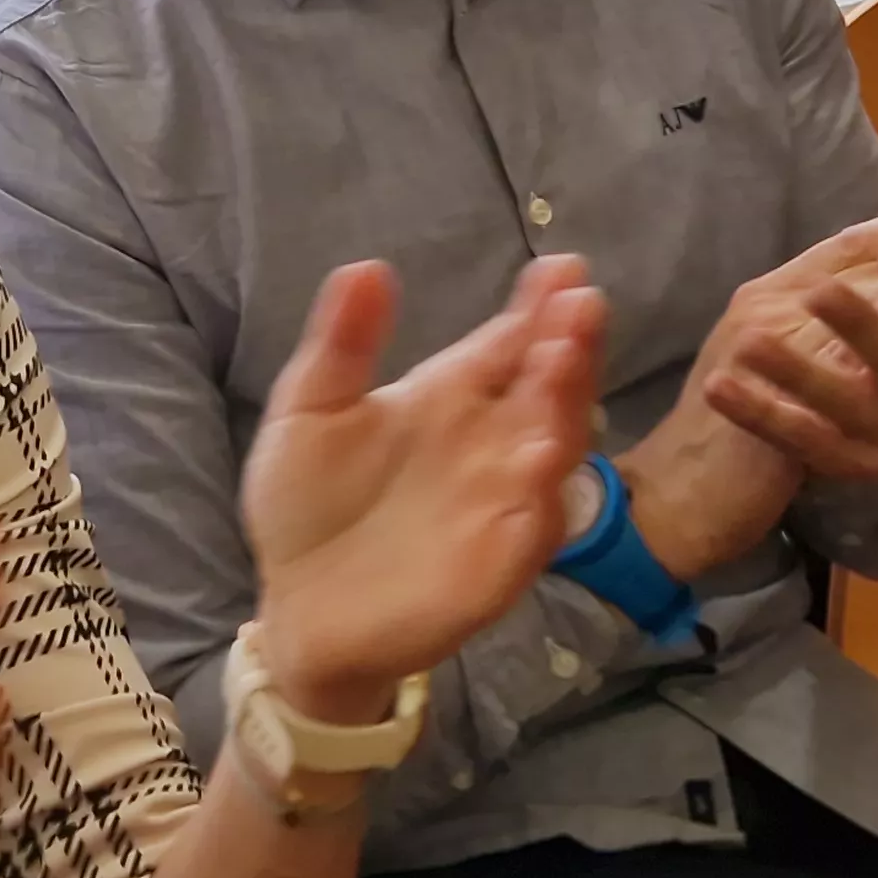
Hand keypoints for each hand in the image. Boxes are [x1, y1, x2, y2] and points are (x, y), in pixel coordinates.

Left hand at [239, 257, 604, 723]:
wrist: (298, 611)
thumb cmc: (308, 505)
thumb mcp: (309, 412)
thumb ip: (342, 344)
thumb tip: (367, 266)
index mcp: (450, 396)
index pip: (507, 342)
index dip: (537, 306)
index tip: (559, 266)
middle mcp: (490, 441)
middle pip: (547, 384)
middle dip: (568, 343)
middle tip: (579, 301)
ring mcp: (501, 499)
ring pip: (553, 444)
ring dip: (566, 402)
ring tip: (565, 357)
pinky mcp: (499, 559)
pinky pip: (536, 521)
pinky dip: (544, 488)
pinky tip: (540, 453)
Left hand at [691, 94, 877, 482]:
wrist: (778, 419)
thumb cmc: (840, 323)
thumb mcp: (873, 253)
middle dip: (868, 326)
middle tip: (823, 291)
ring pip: (852, 407)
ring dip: (803, 371)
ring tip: (753, 333)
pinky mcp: (839, 472)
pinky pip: (803, 446)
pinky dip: (765, 414)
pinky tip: (722, 384)